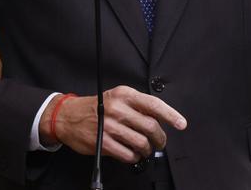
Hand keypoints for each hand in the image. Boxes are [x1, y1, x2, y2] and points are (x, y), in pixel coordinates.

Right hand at [40, 86, 186, 162]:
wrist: (68, 116)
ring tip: (146, 149)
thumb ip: (137, 105)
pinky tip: (133, 154)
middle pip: (150, 126)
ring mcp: (110, 126)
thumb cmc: (97, 107)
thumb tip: (160, 118)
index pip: (154, 104)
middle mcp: (118, 109)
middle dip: (160, 138)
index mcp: (125, 95)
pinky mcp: (103, 143)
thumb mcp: (117, 97)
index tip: (181, 124)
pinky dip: (134, 156)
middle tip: (161, 142)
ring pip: (141, 142)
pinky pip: (127, 154)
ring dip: (148, 149)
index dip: (171, 115)